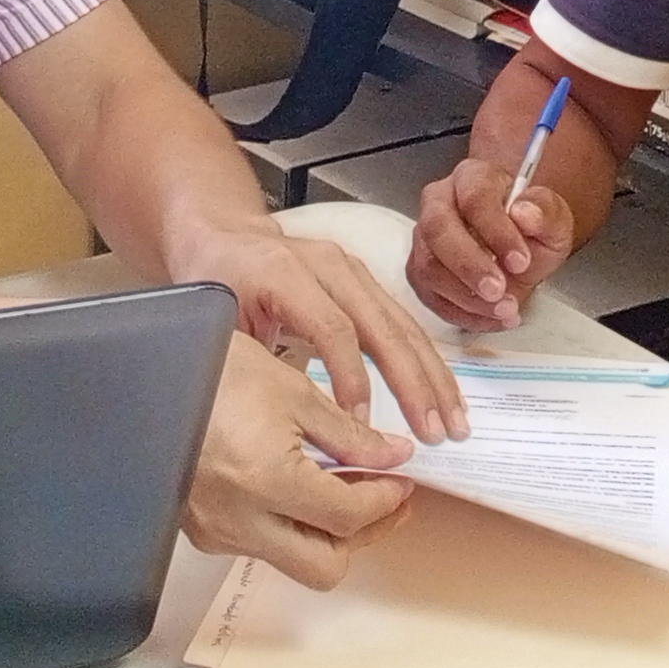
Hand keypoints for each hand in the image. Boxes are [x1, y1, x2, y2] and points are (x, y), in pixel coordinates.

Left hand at [169, 223, 467, 441]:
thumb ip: (250, 362)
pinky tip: (443, 393)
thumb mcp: (217, 322)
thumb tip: (279, 420)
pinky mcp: (367, 281)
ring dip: (432, 377)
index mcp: (285, 272)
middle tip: (434, 431)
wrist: (225, 236)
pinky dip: (427, 362)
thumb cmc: (215, 282)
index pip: (332, 328)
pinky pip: (404, 323)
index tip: (361, 425)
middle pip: (382, 326)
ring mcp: (353, 270)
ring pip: (403, 325)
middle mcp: (328, 265)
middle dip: (413, 383)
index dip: (351, 378)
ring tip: (453, 421)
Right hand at [181, 335, 422, 588]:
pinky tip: (302, 487)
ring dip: (328, 533)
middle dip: (363, 536)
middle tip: (385, 499)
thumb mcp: (292, 391)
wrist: (146, 372)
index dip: (385, 501)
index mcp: (266, 479)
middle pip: (324, 567)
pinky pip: (261, 544)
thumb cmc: (210, 369)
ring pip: (292, 560)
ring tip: (346, 487)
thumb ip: (349, 434)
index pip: (347, 516)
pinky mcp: (201, 529)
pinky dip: (291, 524)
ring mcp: (216, 530)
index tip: (401, 479)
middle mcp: (238, 519)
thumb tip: (393, 456)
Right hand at [408, 157, 577, 329]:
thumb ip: (545, 213)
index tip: (521, 261)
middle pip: (438, 229)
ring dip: (466, 296)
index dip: (496, 232)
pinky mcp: (419, 270)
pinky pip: (430, 295)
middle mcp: (439, 202)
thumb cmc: (531, 229)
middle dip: (469, 266)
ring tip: (504, 309)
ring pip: (427, 267)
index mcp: (472, 178)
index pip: (474, 198)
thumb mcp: (554, 220)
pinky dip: (461, 313)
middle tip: (500, 292)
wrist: (520, 249)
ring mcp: (424, 238)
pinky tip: (491, 318)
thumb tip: (525, 213)